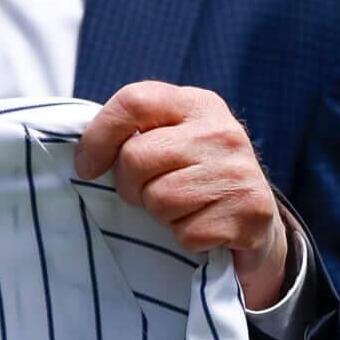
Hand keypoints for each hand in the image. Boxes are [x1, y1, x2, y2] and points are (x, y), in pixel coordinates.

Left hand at [75, 81, 288, 308]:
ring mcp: (240, 170)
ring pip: (159, 199)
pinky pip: (185, 233)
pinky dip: (185, 238)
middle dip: (130, 186)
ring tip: (183, 207)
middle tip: (151, 192)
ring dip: (160, 214)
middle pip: (136, 158)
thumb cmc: (192, 176)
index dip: (99, 136)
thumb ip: (131, 134)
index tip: (87, 166)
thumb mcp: (167, 140)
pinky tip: (204, 225)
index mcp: (196, 103)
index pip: (133, 102)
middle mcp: (223, 131)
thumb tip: (85, 159)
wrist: (254, 218)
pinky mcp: (249, 211)